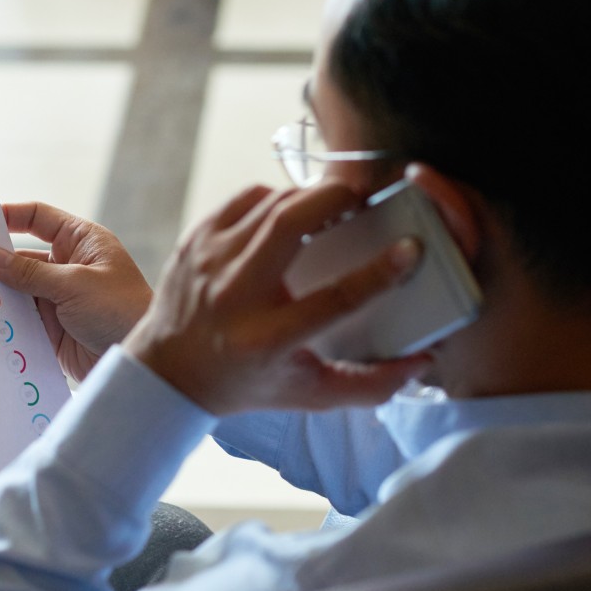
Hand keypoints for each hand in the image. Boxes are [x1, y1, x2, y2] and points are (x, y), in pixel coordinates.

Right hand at [0, 202, 152, 381]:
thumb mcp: (74, 285)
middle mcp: (67, 267)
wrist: (139, 363)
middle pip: (21, 256)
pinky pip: (20, 319)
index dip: (10, 215)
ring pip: (16, 289)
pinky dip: (2, 319)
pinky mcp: (51, 328)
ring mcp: (57, 298)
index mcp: (81, 242)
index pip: (40, 218)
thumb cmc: (120, 310)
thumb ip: (30, 272)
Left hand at [127, 183, 428, 415]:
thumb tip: (423, 360)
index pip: (333, 300)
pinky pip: (245, 199)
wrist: (167, 372)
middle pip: (290, 225)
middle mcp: (234, 297)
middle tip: (362, 201)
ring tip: (333, 207)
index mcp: (266, 340)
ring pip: (269, 203)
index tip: (410, 249)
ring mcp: (209, 262)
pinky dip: (275, 196)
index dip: (379, 273)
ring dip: (309, 197)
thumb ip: (370, 385)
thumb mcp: (310, 394)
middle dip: (335, 200)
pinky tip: (292, 210)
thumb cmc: (245, 383)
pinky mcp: (195, 240)